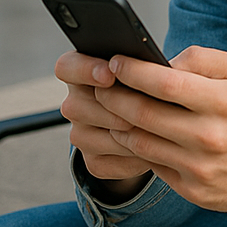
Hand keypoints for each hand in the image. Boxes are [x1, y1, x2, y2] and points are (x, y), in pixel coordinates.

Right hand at [56, 50, 154, 192]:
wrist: (160, 124)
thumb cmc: (152, 88)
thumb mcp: (150, 69)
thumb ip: (145, 64)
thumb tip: (158, 66)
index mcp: (83, 71)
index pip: (66, 67)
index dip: (84, 70)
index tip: (109, 74)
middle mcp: (75, 103)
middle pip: (75, 106)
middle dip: (113, 108)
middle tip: (142, 108)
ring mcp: (81, 134)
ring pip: (89, 137)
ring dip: (124, 134)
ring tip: (153, 128)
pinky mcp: (93, 161)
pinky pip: (105, 162)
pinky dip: (129, 157)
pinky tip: (150, 148)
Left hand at [97, 47, 226, 226]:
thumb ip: (201, 58)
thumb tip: (160, 61)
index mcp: (224, 102)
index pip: (164, 82)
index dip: (132, 71)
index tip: (115, 61)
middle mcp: (210, 137)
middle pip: (143, 114)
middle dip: (113, 96)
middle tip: (100, 85)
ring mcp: (200, 168)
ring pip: (140, 143)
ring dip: (117, 124)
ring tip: (111, 109)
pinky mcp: (193, 191)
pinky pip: (152, 165)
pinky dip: (136, 148)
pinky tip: (132, 134)